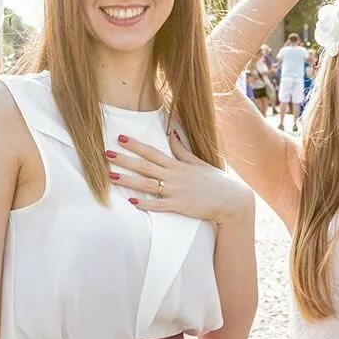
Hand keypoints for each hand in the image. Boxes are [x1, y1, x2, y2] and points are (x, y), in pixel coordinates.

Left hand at [107, 128, 253, 225]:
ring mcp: (177, 191)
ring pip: (148, 184)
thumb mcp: (198, 162)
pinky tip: (132, 202)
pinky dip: (146, 204)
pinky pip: (160, 205)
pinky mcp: (181, 206)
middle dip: (125, 159)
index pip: (153, 152)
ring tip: (110, 176)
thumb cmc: (216, 181)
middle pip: (145, 166)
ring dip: (128, 180)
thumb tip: (172, 132)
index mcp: (177, 165)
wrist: (233, 200)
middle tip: (105, 154)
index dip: (136, 144)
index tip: (120, 137)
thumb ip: (182, 149)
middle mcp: (174, 176)